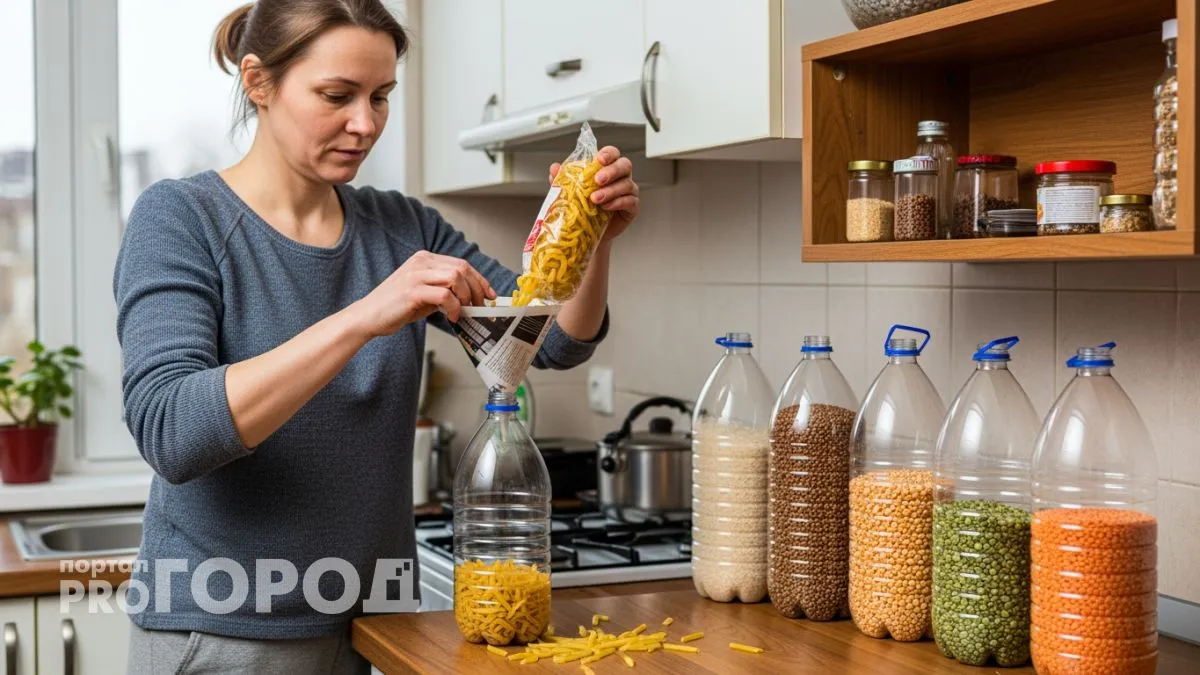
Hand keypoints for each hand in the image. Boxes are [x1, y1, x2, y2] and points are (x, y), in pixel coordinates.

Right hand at [350, 251, 495, 336]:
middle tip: (479, 307)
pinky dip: (454, 307)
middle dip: (476, 289)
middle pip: (462, 268)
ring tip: (464, 312)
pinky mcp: (412, 290)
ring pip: (455, 277)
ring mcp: (416, 274)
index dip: (479, 280)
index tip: (490, 294)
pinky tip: (452, 317)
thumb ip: (444, 291)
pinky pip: (445, 295)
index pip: (461, 264)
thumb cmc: (395, 307)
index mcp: (424, 259)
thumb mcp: (424, 294)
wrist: (368, 316)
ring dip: (466, 297)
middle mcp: (421, 262)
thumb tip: (469, 299)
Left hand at [549, 145, 638, 240]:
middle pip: (624, 165)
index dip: (608, 154)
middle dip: (612, 171)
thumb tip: (554, 168)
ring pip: (626, 184)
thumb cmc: (582, 207)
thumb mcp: (570, 192)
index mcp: (607, 167)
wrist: (587, 232)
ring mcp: (629, 191)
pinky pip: (630, 201)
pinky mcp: (632, 207)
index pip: (613, 153)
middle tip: (598, 180)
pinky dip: (618, 203)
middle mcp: (620, 177)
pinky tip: (606, 207)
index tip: (599, 160)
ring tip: (595, 199)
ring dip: (610, 190)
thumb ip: (563, 179)